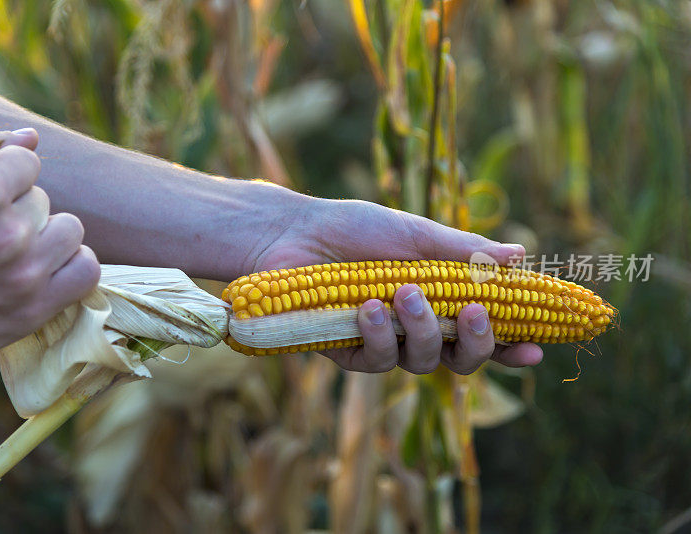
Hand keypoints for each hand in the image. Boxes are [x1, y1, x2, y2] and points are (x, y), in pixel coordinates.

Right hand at [0, 129, 99, 372]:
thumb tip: (31, 136)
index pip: (27, 162)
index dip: (4, 171)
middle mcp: (6, 237)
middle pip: (43, 199)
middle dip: (17, 207)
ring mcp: (25, 277)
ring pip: (70, 230)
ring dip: (47, 234)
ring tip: (17, 246)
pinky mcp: (35, 310)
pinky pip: (87, 271)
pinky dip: (72, 265)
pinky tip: (46, 264)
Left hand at [249, 197, 542, 373]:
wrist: (295, 232)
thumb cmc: (356, 228)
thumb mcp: (416, 235)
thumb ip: (463, 252)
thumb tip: (521, 256)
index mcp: (439, 299)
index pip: (484, 331)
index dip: (512, 345)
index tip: (538, 348)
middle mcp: (416, 327)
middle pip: (462, 358)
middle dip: (476, 342)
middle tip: (473, 312)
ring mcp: (384, 343)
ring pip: (423, 363)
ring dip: (421, 330)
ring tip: (404, 293)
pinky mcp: (349, 353)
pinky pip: (377, 363)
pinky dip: (379, 337)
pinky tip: (368, 309)